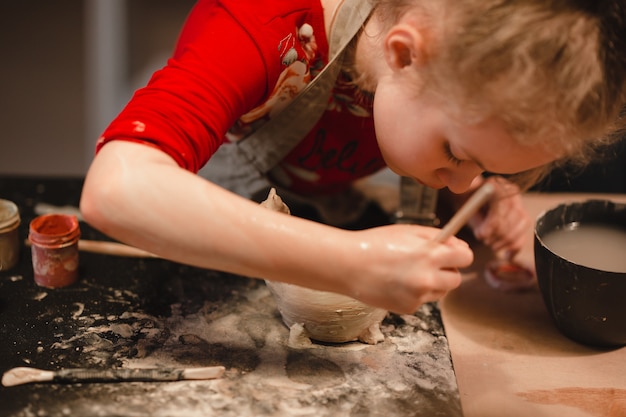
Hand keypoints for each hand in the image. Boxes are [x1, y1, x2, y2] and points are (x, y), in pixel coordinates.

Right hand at [345, 224, 473, 313]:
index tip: (452, 253)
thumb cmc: (376, 243)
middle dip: (447, 270)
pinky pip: (422, 300)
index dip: (459, 254)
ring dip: (433, 283)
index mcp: (430, 255)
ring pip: (441, 291)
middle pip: (456, 279)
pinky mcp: (408, 308)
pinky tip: (397, 283)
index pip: (465, 258)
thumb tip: (460, 247)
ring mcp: (418, 296)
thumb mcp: (408, 231)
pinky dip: (415, 293)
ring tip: (409, 272)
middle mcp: (428, 278)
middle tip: (429, 263)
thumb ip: (437, 237)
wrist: (348, 265)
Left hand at [466, 176, 529, 256]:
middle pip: (513, 219)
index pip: (502, 204)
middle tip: (483, 239)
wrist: (472, 198)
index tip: (481, 235)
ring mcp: (520, 206)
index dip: (493, 223)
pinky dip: (514, 248)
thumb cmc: (466, 201)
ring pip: (519, 230)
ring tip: (489, 243)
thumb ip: (473, 215)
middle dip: (497, 234)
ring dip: (503, 242)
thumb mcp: (464, 203)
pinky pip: (523, 237)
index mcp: (497, 184)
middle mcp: (513, 193)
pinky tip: (506, 254)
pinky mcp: (523, 219)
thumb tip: (482, 233)